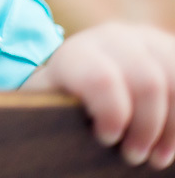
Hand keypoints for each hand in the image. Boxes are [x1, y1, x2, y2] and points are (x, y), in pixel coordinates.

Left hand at [21, 22, 174, 169]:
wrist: (80, 69)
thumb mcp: (45, 101)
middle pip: (147, 81)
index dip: (112, 113)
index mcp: (78, 53)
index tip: (107, 138)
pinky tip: (173, 140)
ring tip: (158, 157)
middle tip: (135, 156)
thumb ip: (44, 109)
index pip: (101, 78)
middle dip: (147, 127)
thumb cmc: (61, 98)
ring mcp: (147, 41)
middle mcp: (114, 38)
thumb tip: (35, 135)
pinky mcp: (169, 50)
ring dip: (172, 126)